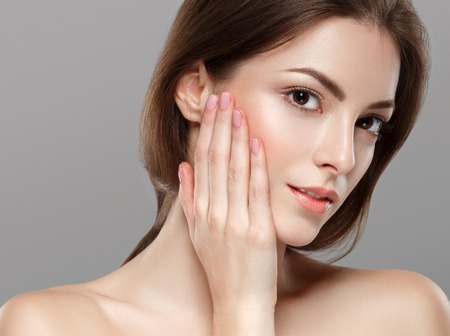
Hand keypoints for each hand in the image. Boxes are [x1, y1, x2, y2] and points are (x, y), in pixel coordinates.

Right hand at [178, 92, 276, 334]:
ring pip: (233, 170)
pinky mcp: (257, 231)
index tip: (212, 108)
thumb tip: (184, 168)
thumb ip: (189, 200)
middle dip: (219, 125)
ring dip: (236, 137)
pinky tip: (257, 142)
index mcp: (200, 211)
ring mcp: (235, 221)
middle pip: (215, 160)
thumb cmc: (220, 268)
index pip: (202, 161)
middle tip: (223, 95)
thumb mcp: (197, 234)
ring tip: (238, 109)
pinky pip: (255, 191)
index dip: (206, 132)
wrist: (238, 302)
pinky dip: (255, 165)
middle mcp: (214, 213)